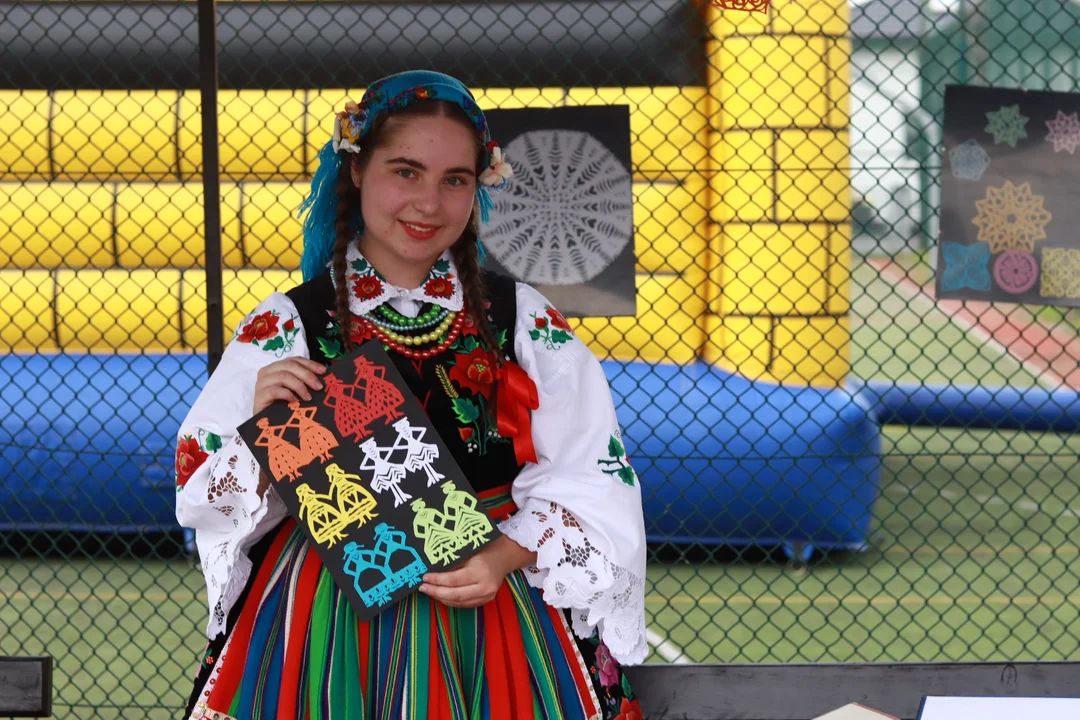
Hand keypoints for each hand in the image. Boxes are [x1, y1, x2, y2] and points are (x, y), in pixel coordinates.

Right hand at [252, 358, 326, 415]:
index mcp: (276, 367)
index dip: (310, 364)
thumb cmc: (283, 405)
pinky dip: (288, 395)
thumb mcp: (295, 389)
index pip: (294, 360)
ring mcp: (261, 383)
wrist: (268, 424)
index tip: (323, 371)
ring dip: (299, 386)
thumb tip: (322, 376)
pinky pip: (275, 391)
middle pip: (289, 366)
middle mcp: (267, 372)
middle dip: (307, 375)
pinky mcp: (259, 396)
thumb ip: (304, 380)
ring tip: (308, 397)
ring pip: (283, 376)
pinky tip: (295, 401)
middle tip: (318, 387)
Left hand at [419, 536, 536, 607]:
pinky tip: (441, 595)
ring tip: (429, 591)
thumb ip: (453, 562)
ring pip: (459, 602)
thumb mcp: (469, 552)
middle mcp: (485, 586)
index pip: (454, 580)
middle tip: (423, 587)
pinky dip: (451, 601)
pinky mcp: (486, 601)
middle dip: (436, 592)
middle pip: (455, 595)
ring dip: (441, 597)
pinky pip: (464, 604)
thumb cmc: (485, 550)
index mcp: (481, 572)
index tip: (425, 577)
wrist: (504, 557)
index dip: (437, 580)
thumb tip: (432, 569)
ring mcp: (487, 596)